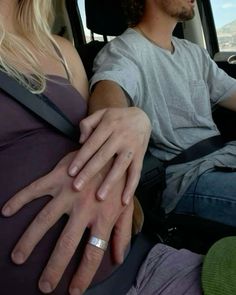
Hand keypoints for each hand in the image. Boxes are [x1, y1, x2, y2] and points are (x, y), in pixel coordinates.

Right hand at [1, 152, 132, 293]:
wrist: (112, 152)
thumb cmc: (120, 182)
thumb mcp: (127, 208)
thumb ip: (123, 233)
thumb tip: (119, 258)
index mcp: (104, 217)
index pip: (93, 253)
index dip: (83, 275)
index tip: (72, 290)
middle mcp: (85, 208)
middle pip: (66, 243)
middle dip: (54, 267)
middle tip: (43, 285)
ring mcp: (69, 192)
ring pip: (45, 219)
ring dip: (30, 239)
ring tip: (17, 257)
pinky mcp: (58, 177)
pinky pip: (35, 189)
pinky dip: (20, 199)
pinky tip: (6, 210)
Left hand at [68, 107, 150, 203]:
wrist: (142, 117)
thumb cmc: (117, 117)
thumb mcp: (101, 113)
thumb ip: (87, 123)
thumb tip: (81, 141)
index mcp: (108, 126)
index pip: (91, 145)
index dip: (81, 158)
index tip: (70, 172)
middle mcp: (120, 137)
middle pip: (103, 157)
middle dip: (89, 173)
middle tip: (77, 187)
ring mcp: (131, 148)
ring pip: (120, 167)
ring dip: (110, 183)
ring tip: (99, 197)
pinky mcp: (140, 156)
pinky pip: (136, 173)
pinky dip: (131, 187)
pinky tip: (125, 201)